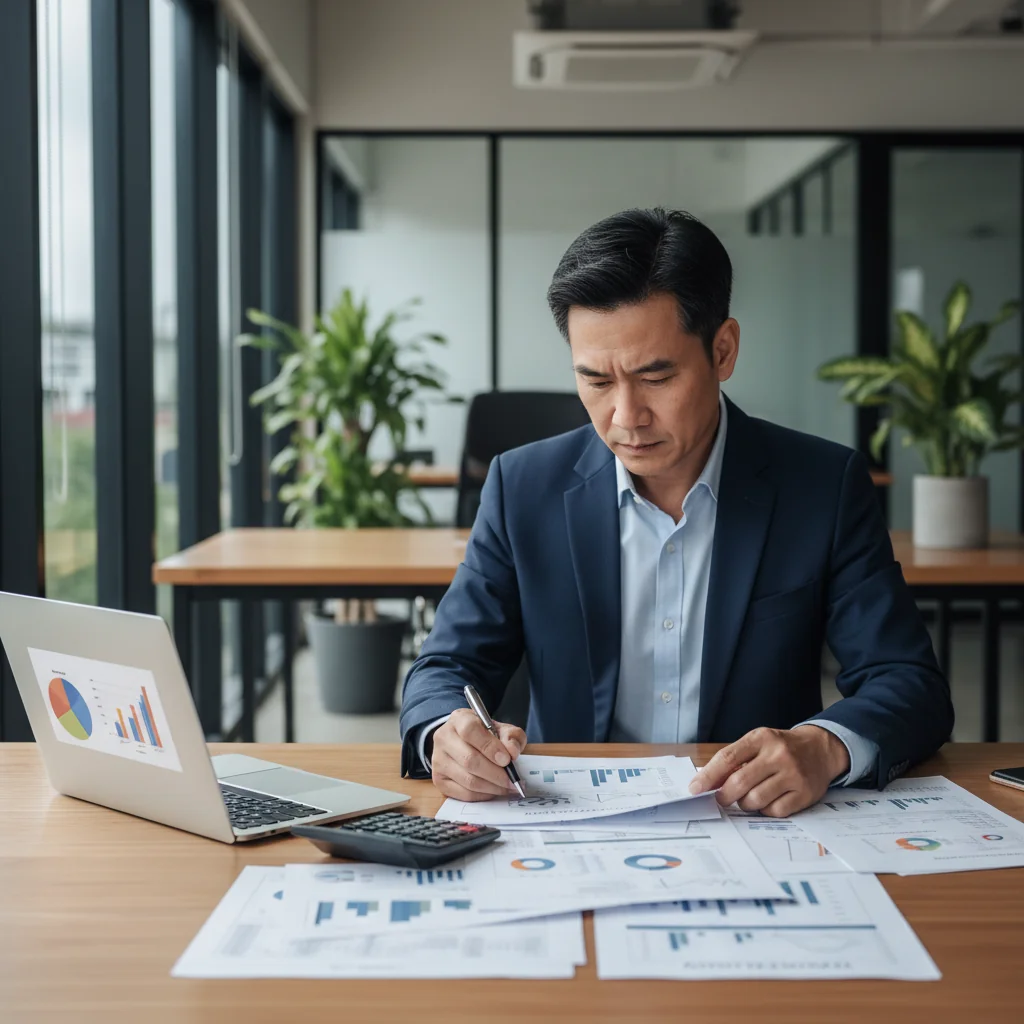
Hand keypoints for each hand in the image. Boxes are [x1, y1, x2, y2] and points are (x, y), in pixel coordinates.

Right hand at [430, 708, 526, 801]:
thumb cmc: (483, 734)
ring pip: (468, 780)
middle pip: (469, 760)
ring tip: (507, 787)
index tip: (506, 759)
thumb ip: (511, 736)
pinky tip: (493, 790)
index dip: (490, 747)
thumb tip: (512, 752)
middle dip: (496, 773)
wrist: (462, 741)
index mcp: (459, 719)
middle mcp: (444, 738)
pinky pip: (464, 794)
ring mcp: (438, 760)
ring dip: (492, 787)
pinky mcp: (439, 780)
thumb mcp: (500, 728)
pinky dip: (483, 795)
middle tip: (512, 779)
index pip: (470, 730)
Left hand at [688, 725, 849, 816]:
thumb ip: (735, 759)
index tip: (695, 789)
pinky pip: (775, 811)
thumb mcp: (759, 743)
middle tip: (720, 800)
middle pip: (740, 782)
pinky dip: (765, 810)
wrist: (821, 749)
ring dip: (745, 804)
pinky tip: (767, 801)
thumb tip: (707, 781)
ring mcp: (793, 775)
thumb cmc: (781, 748)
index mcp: (761, 738)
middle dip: (724, 795)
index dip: (708, 776)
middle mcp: (778, 755)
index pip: (728, 758)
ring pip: (755, 799)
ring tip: (748, 798)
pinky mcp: (805, 794)